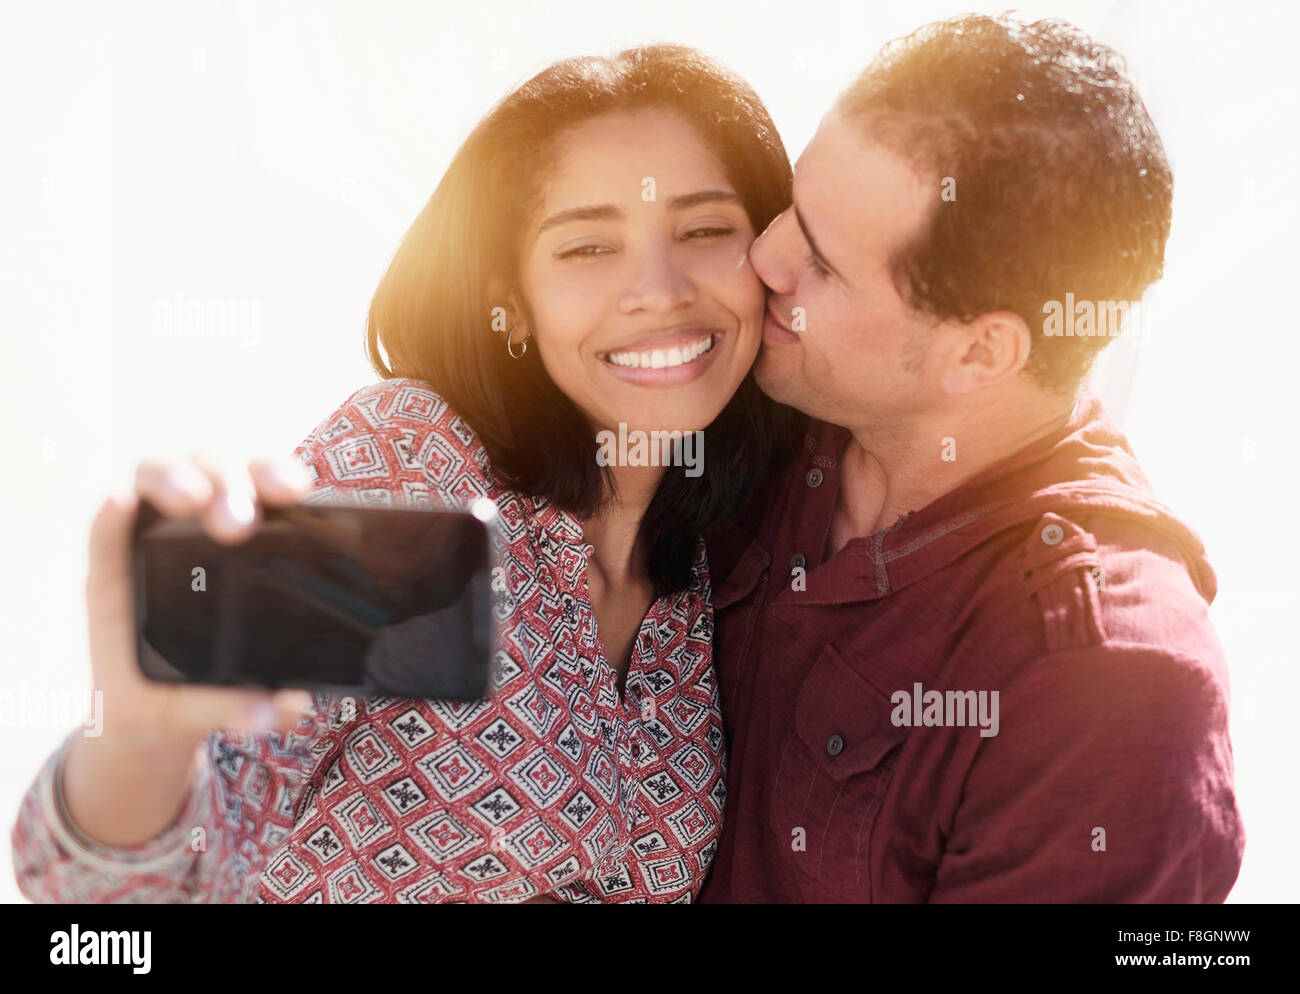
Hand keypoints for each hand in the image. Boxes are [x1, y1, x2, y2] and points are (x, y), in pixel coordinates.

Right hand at [87, 453, 318, 749]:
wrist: (152, 717)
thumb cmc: (209, 680)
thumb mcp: (238, 692)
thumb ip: (263, 699)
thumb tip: (289, 708)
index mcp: (249, 539)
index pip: (262, 484)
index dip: (277, 474)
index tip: (294, 490)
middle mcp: (198, 527)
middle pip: (214, 472)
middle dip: (230, 484)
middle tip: (238, 522)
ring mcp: (148, 540)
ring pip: (159, 478)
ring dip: (175, 478)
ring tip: (189, 498)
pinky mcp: (106, 567)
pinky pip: (105, 531)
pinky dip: (111, 514)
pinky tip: (120, 504)